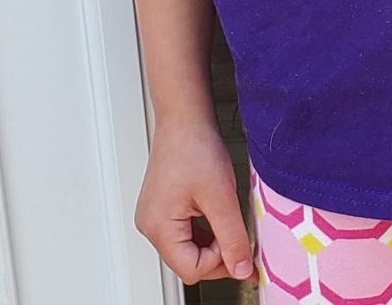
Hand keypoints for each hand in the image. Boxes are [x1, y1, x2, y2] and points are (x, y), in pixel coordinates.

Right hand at [136, 118, 253, 283]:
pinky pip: (186, 234)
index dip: (221, 263)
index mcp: (159, 227)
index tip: (240, 246)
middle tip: (239, 238)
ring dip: (213, 244)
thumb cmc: (195, 149)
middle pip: (188, 263)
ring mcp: (155, 218)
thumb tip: (241, 269)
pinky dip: (206, 233)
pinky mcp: (163, 210)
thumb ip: (232, 238)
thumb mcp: (222, 198)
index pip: (192, 269)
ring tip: (229, 222)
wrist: (185, 120)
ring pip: (189, 250)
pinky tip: (218, 217)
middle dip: (217, 255)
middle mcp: (151, 226)